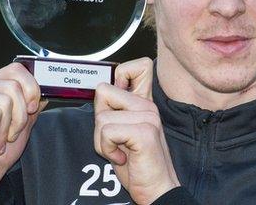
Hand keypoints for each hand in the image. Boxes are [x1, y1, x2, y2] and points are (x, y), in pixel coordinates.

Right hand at [0, 63, 47, 198]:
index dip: (31, 88)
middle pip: (13, 86)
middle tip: (10, 133)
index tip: (31, 109)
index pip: (16, 70)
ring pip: (5, 101)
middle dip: (20, 115)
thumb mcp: (23, 122)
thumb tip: (47, 90)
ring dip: (7, 127)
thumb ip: (32, 103)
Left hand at [94, 58, 179, 204]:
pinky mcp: (145, 132)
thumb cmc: (138, 164)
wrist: (156, 190)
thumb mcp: (122, 131)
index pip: (137, 65)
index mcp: (145, 102)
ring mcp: (148, 117)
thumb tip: (99, 90)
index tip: (116, 104)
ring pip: (101, 117)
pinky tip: (123, 157)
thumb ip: (114, 110)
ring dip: (102, 141)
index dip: (118, 76)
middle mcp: (148, 106)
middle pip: (103, 91)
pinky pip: (107, 132)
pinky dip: (107, 149)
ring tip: (120, 150)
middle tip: (115, 138)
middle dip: (100, 120)